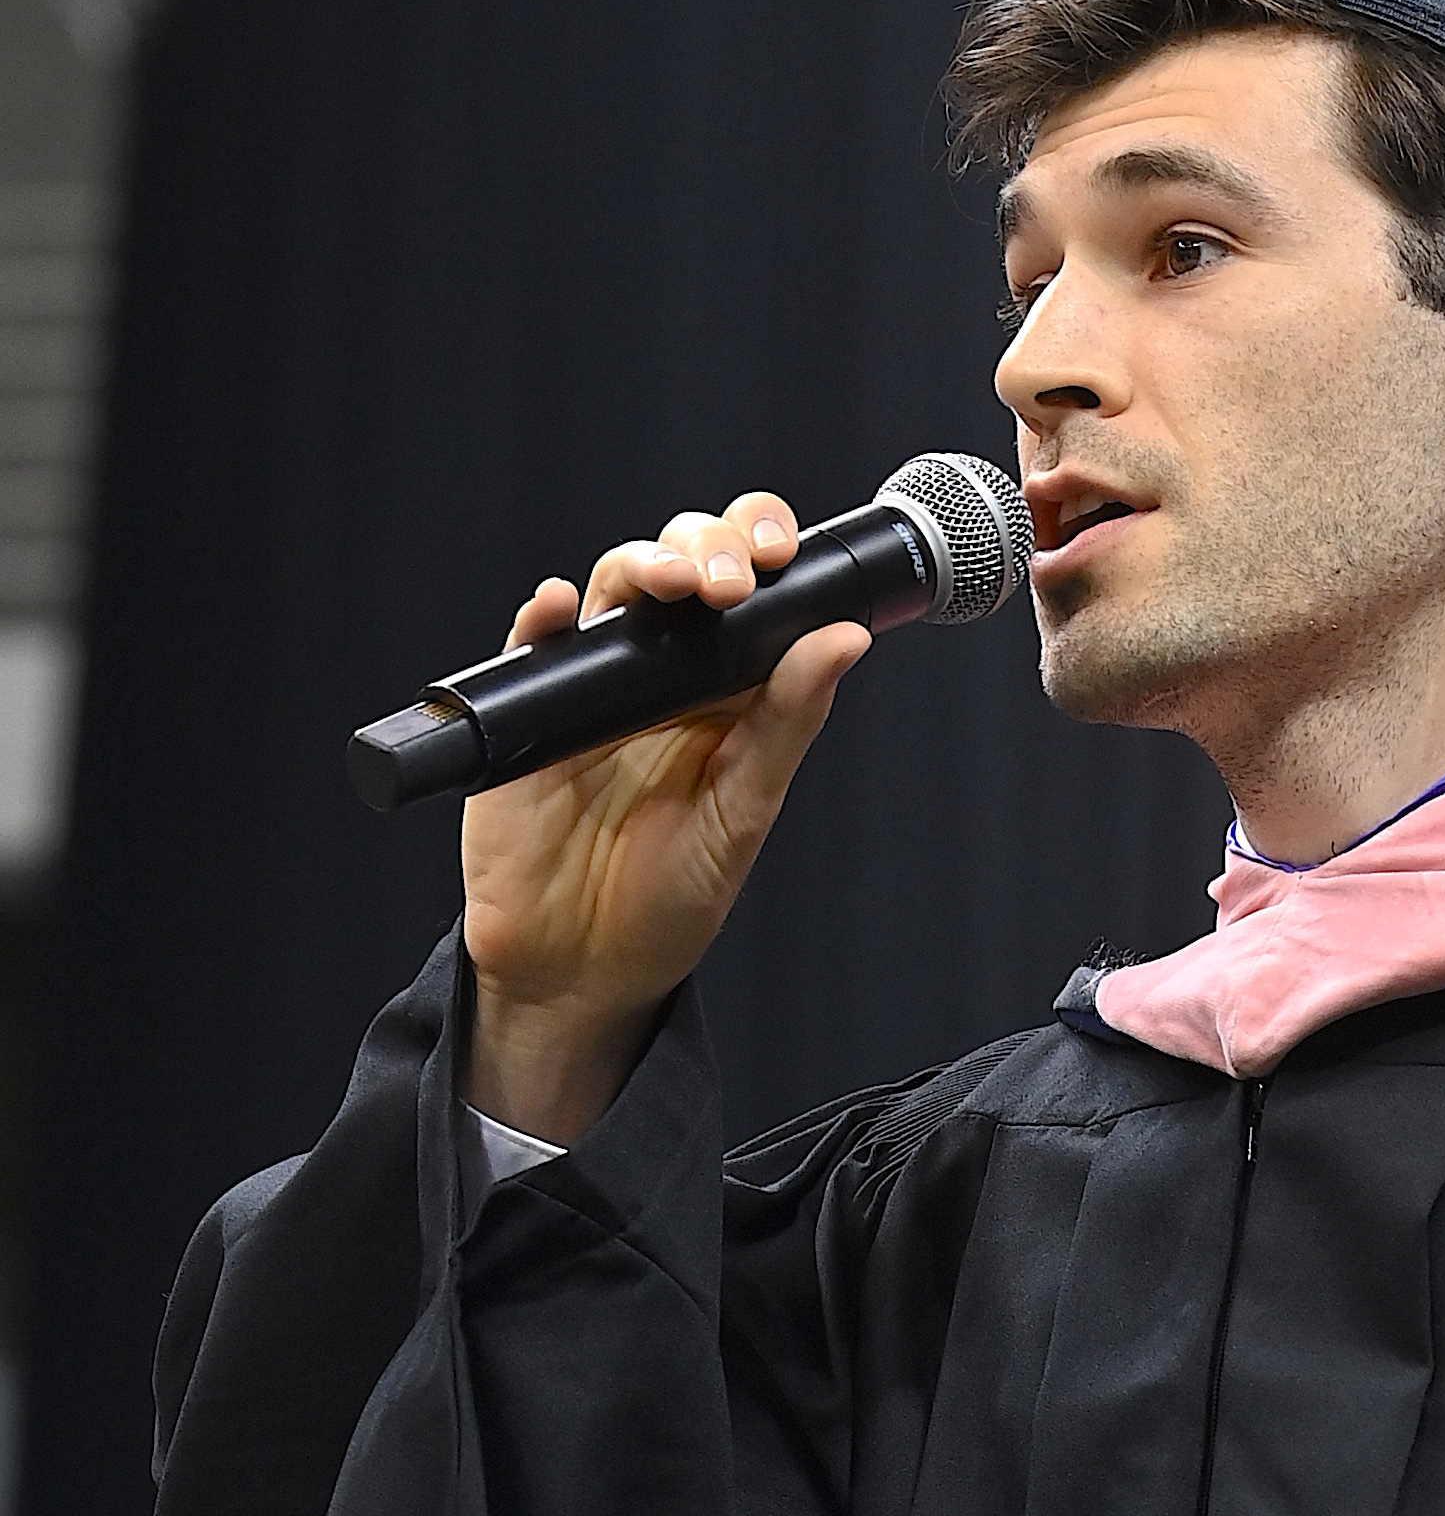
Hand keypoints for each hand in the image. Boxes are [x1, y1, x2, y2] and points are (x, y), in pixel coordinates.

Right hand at [460, 490, 869, 1139]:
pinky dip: (540, 619)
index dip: (762, 546)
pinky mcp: (527, 711)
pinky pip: (530, 647)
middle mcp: (662, 673)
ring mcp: (592, 684)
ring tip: (670, 585)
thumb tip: (846, 638)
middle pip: (681, 565)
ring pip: (612, 587)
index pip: (750, 587)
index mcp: (728, 689)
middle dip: (706, 548)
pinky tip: (554, 608)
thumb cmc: (670, 900)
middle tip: (727, 584)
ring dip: (641, 566)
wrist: (583, 970)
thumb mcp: (743, 814)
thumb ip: (788, 722)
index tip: (781, 553)